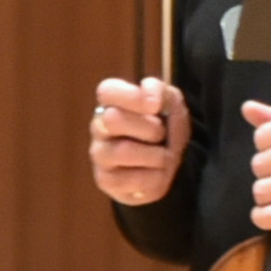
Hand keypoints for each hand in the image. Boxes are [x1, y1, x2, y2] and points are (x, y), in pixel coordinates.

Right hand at [90, 77, 185, 204]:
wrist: (169, 164)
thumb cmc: (164, 128)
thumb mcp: (170, 102)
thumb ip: (159, 90)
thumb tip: (150, 99)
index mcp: (113, 102)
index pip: (107, 91)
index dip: (133, 97)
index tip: (156, 106)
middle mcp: (99, 126)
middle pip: (113, 119)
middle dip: (148, 128)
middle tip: (162, 135)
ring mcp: (100, 154)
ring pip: (123, 151)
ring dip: (155, 155)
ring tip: (164, 156)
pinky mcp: (106, 180)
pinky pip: (130, 179)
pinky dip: (153, 177)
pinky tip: (157, 173)